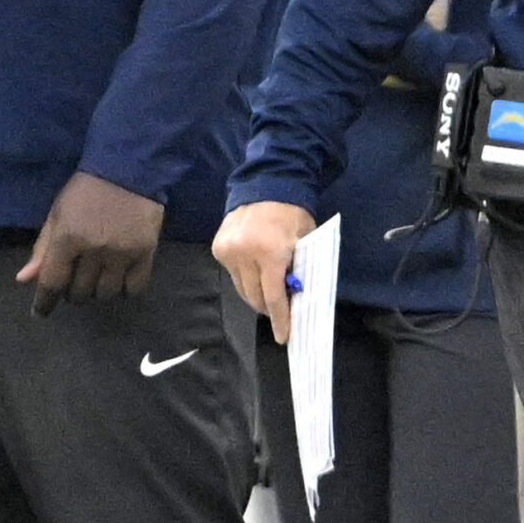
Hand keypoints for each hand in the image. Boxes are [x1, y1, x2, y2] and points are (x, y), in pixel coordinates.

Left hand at [15, 172, 165, 317]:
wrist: (129, 170)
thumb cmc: (86, 191)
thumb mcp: (57, 215)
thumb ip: (42, 249)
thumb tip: (24, 280)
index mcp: (68, 238)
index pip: (53, 281)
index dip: (45, 301)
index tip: (42, 312)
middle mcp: (95, 249)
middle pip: (79, 291)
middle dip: (72, 293)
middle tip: (74, 284)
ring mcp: (122, 253)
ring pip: (106, 293)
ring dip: (97, 293)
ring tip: (97, 282)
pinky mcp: (146, 252)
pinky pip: (134, 287)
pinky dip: (124, 290)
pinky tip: (119, 282)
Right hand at [214, 201, 318, 343]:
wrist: (266, 186)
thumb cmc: (293, 215)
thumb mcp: (305, 242)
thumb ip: (299, 270)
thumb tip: (296, 299)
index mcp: (270, 253)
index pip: (273, 296)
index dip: (280, 319)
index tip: (284, 337)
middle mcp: (244, 254)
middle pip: (254, 296)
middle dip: (268, 307)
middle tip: (280, 311)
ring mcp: (227, 252)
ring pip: (241, 288)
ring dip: (255, 294)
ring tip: (268, 291)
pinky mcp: (218, 248)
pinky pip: (233, 274)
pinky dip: (245, 278)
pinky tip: (255, 270)